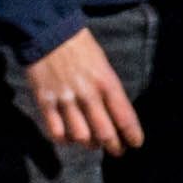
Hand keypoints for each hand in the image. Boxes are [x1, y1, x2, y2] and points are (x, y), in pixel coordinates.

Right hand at [23, 26, 145, 154]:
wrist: (49, 31)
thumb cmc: (80, 45)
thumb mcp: (103, 62)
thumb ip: (108, 87)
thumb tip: (113, 112)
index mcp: (106, 81)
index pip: (124, 116)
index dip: (132, 134)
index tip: (136, 144)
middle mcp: (88, 94)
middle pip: (104, 132)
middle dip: (114, 146)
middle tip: (117, 151)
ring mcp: (66, 100)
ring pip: (81, 136)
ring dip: (89, 144)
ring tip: (93, 143)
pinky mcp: (46, 102)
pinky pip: (56, 131)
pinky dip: (64, 140)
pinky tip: (69, 138)